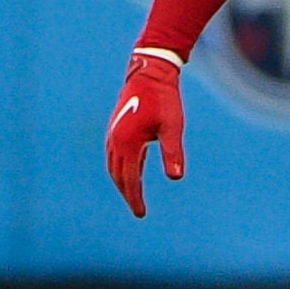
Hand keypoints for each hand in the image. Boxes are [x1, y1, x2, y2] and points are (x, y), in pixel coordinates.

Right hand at [105, 53, 184, 215]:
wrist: (150, 75)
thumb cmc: (165, 101)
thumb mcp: (173, 127)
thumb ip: (173, 152)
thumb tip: (176, 177)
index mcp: (127, 143)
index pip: (129, 179)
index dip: (135, 197)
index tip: (141, 214)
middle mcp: (115, 141)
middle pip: (118, 176)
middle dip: (128, 194)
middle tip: (139, 210)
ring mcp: (113, 135)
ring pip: (114, 166)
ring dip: (123, 182)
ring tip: (134, 195)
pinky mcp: (116, 129)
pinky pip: (117, 156)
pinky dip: (123, 168)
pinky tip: (133, 173)